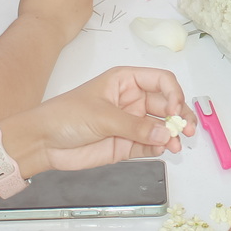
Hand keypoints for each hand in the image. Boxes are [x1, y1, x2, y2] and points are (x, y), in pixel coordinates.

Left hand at [31, 66, 193, 170]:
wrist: (43, 142)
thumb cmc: (66, 115)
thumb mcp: (102, 115)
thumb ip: (134, 126)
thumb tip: (165, 134)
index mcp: (126, 81)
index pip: (161, 81)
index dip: (173, 93)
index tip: (175, 109)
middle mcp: (132, 100)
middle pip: (166, 105)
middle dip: (179, 116)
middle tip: (187, 130)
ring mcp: (131, 123)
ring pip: (161, 127)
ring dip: (172, 134)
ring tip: (177, 144)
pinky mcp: (126, 145)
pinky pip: (150, 145)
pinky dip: (160, 147)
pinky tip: (163, 149)